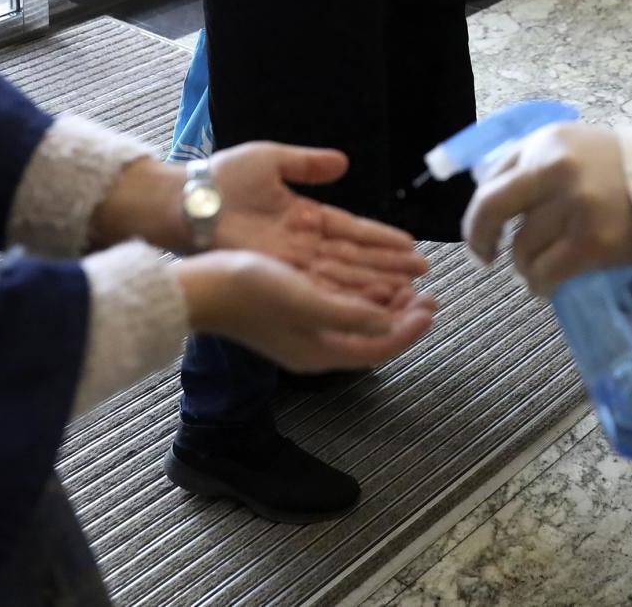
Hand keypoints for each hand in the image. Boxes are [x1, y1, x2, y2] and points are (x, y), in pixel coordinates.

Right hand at [177, 250, 437, 372]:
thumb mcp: (303, 299)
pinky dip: (361, 298)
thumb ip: (348, 314)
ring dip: (384, 306)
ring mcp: (302, 333)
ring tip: (406, 285)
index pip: (379, 348)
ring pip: (358, 324)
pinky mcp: (292, 316)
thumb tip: (388, 322)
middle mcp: (315, 348)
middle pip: (372, 338)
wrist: (200, 288)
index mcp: (320, 352)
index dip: (410, 329)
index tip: (431, 305)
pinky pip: (340, 312)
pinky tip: (367, 279)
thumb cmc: (247, 291)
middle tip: (426, 294)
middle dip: (402, 317)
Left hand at [209, 143, 429, 305]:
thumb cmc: (223, 178)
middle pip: (354, 257)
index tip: (411, 245)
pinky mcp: (281, 275)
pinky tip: (374, 301)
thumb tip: (343, 162)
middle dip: (389, 266)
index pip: (352, 229)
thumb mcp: (271, 160)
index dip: (381, 238)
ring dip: (376, 283)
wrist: (187, 202)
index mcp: (303, 215)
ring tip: (409, 290)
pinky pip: (322, 286)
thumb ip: (308, 163)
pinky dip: (348, 294)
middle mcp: (303, 243)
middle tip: (424, 275)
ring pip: (343, 275)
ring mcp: (292, 262)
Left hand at [461, 122, 631, 296]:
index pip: (491, 179)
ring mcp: (575, 206)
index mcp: (546, 142)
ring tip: (542, 267)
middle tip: (486, 257)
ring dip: (526, 266)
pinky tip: (548, 285)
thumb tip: (490, 202)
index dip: (478, 213)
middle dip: (480, 238)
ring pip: (522, 249)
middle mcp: (555, 168)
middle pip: (491, 209)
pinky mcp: (594, 242)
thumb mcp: (572, 147)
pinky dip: (541, 285)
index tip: (481, 233)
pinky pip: (545, 273)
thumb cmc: (622, 170)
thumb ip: (531, 166)